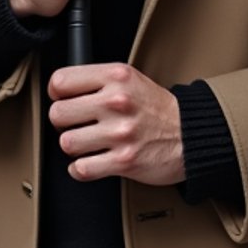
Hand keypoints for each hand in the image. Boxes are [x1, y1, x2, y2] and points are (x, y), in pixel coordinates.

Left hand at [47, 63, 184, 186]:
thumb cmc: (157, 108)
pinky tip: (91, 162)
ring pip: (67, 143)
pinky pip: (82, 169)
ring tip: (86, 144)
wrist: (190, 134)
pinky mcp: (124, 161)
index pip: (60, 81)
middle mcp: (117, 102)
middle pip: (58, 114)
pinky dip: (81, 169)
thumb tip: (60, 91)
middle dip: (62, 123)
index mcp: (116, 77)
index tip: (62, 100)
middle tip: (74, 125)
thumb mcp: (130, 79)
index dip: (56, 94)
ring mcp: (120, 133)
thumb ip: (97, 80)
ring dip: (73, 147)